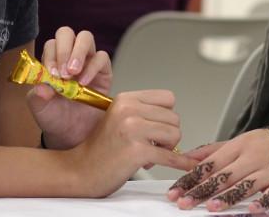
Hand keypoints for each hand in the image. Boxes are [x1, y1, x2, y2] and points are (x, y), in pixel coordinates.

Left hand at [27, 27, 109, 148]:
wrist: (72, 136)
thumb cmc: (55, 118)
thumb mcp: (40, 109)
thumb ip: (37, 97)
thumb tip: (41, 87)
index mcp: (51, 61)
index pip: (51, 45)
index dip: (51, 56)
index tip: (52, 74)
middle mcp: (69, 56)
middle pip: (66, 33)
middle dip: (64, 48)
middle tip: (64, 71)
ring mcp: (87, 61)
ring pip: (85, 38)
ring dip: (78, 52)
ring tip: (74, 73)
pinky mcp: (103, 71)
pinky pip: (101, 57)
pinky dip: (92, 67)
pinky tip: (84, 83)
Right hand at [68, 90, 198, 196]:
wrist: (81, 170)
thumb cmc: (102, 148)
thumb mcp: (119, 117)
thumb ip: (143, 111)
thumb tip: (173, 117)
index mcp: (126, 99)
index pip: (168, 98)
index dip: (167, 114)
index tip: (158, 127)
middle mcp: (129, 110)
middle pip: (174, 118)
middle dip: (169, 134)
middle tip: (153, 145)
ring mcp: (133, 130)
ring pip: (175, 134)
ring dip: (168, 148)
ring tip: (151, 154)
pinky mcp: (137, 151)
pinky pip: (169, 156)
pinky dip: (181, 162)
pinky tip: (187, 165)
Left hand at [167, 118, 268, 212]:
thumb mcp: (242, 140)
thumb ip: (215, 150)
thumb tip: (188, 157)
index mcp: (240, 146)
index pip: (210, 163)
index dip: (191, 178)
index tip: (176, 190)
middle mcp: (253, 156)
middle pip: (224, 176)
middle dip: (202, 191)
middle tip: (184, 203)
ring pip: (246, 184)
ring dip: (228, 197)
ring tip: (212, 207)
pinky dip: (263, 201)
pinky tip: (253, 209)